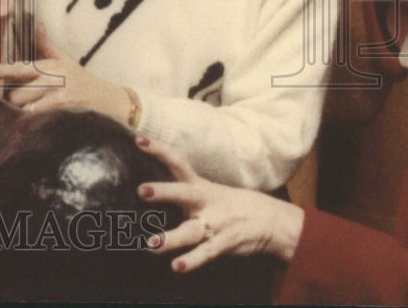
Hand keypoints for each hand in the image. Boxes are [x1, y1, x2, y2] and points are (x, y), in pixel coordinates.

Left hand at [0, 30, 131, 121]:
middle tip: (20, 103)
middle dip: (14, 101)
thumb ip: (47, 45)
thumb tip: (36, 24)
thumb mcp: (65, 60)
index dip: (1, 70)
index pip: (19, 67)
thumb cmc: (83, 81)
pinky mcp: (63, 111)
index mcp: (49, 66)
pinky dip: (33, 121)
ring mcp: (58, 96)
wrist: (110, 100)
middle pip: (16, 93)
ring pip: (24, 107)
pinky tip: (36, 123)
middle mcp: (52, 79)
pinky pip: (37, 118)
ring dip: (22, 112)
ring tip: (29, 112)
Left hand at [135, 135, 303, 271]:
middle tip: (141, 190)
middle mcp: (205, 202)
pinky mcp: (222, 244)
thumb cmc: (227, 204)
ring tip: (151, 245)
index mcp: (199, 185)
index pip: (177, 162)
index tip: (139, 140)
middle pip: (183, 194)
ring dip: (171, 238)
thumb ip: (180, 191)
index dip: (159, 150)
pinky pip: (204, 254)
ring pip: (190, 231)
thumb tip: (145, 189)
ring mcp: (214, 224)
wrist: (269, 220)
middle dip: (163, 192)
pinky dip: (191, 261)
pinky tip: (176, 267)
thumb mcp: (206, 191)